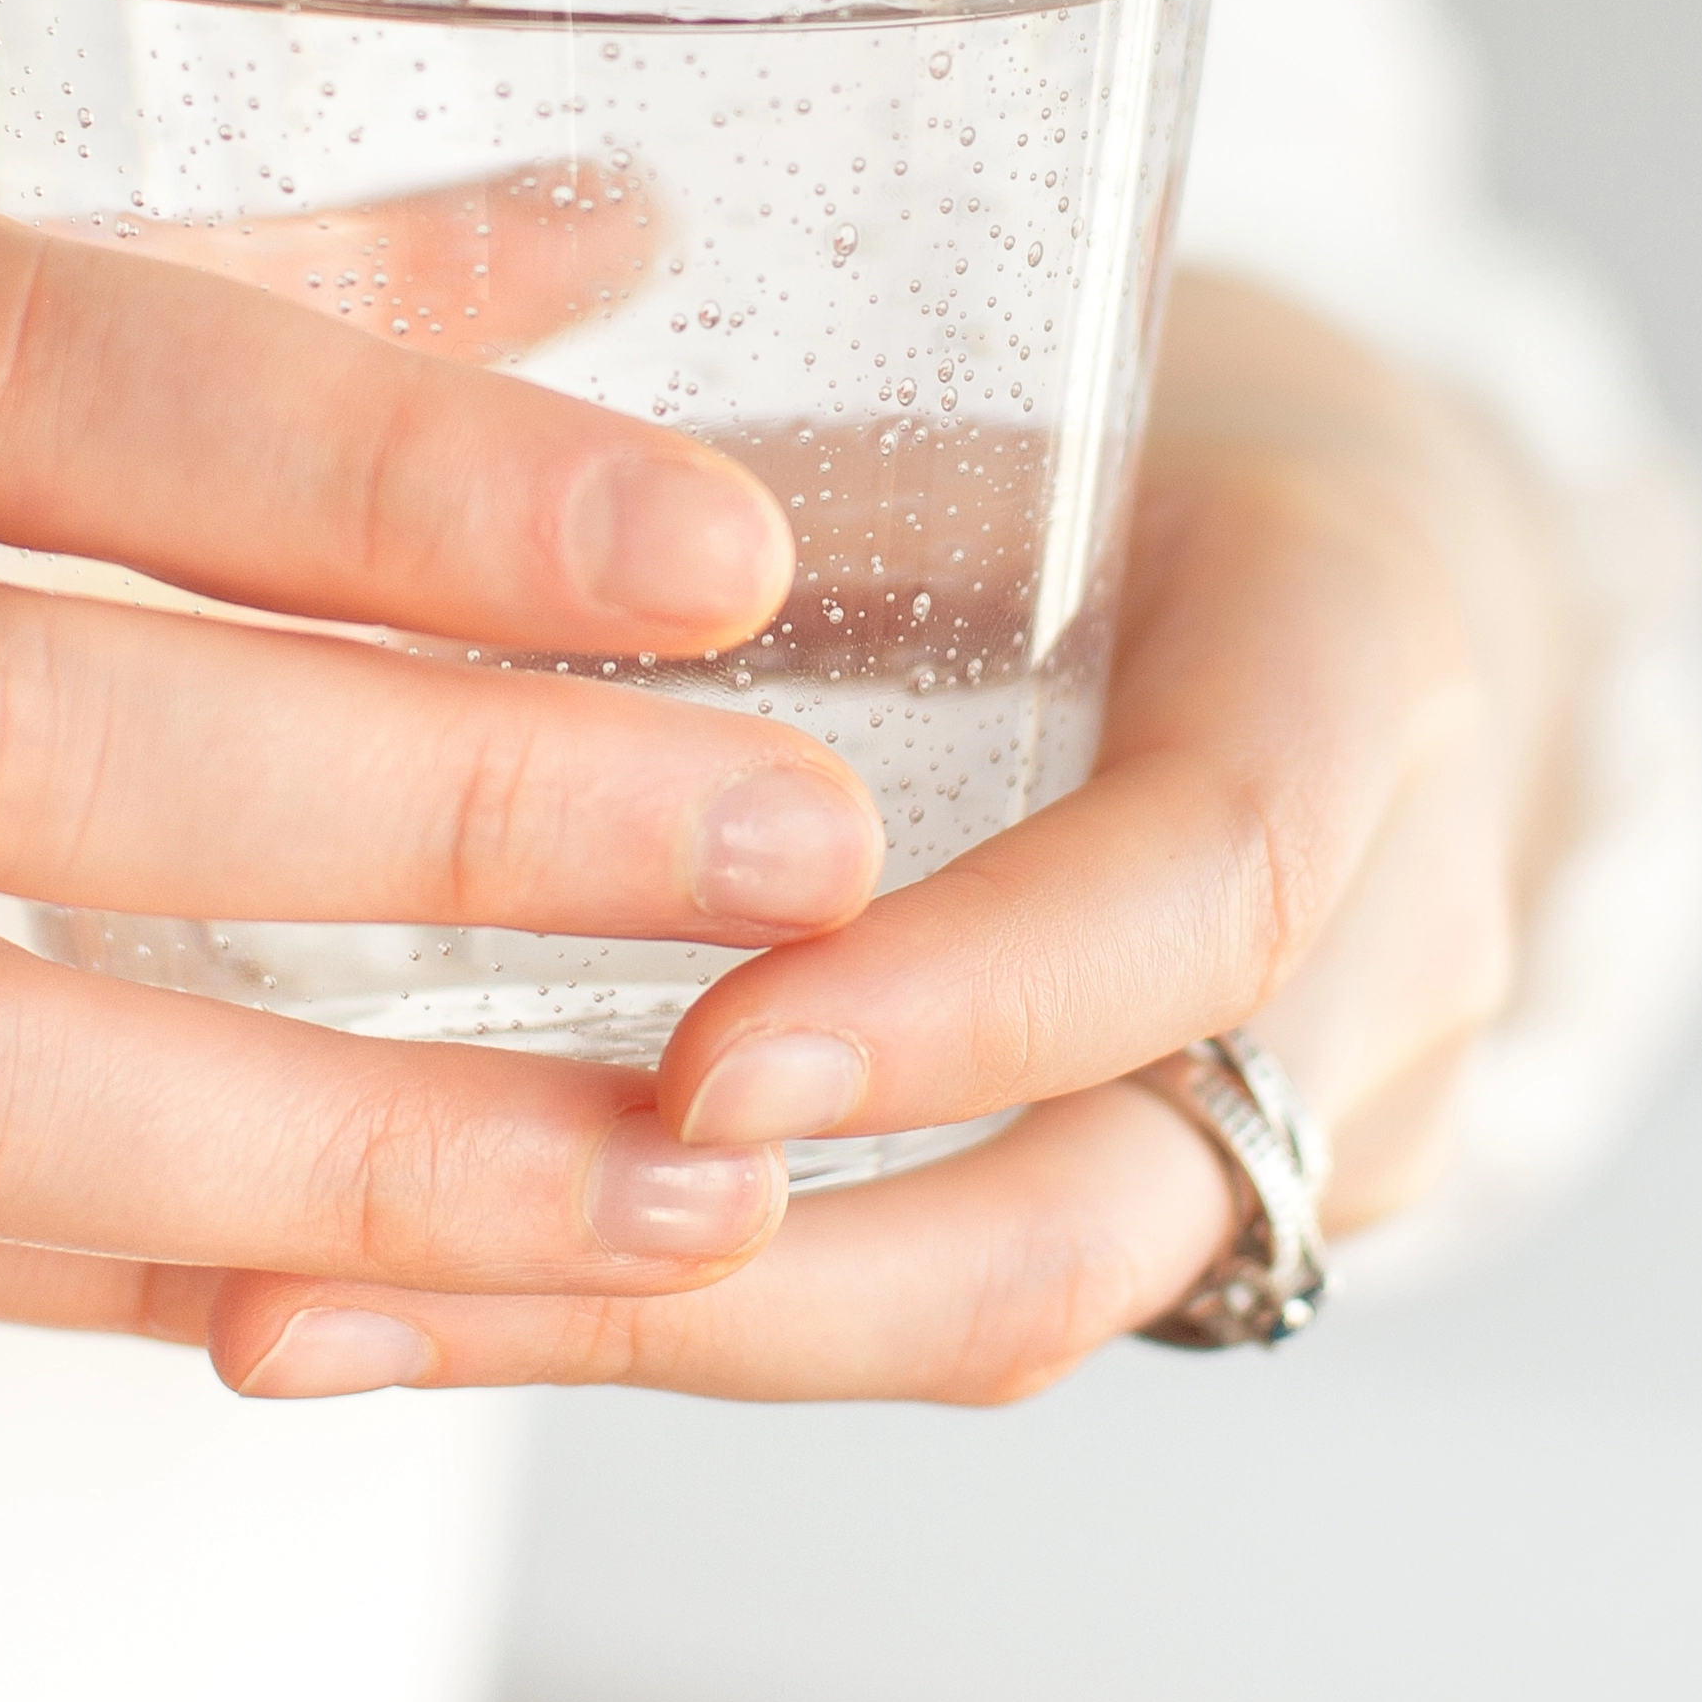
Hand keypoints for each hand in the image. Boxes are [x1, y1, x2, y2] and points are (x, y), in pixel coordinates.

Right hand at [0, 72, 924, 1314]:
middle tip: (793, 847)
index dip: (382, 463)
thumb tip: (584, 243)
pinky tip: (383, 1262)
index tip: (713, 541)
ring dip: (336, 1136)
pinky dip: (111, 1257)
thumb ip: (85, 217)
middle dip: (440, 812)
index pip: (6, 351)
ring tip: (675, 1154)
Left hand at [188, 268, 1596, 1403]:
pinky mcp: (1187, 1232)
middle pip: (1108, 1204)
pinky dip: (665, 1324)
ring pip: (1001, 1308)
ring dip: (645, 1339)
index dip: (976, 998)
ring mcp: (1313, 1127)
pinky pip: (930, 1312)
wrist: (1348, 564)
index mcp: (1372, 659)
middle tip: (426, 1250)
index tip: (703, 1061)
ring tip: (306, 1323)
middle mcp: (1395, 940)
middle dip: (763, 1275)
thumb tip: (426, 381)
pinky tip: (389, 1312)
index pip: (1220, 884)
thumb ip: (801, 448)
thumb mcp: (1037, 362)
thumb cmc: (1138, 412)